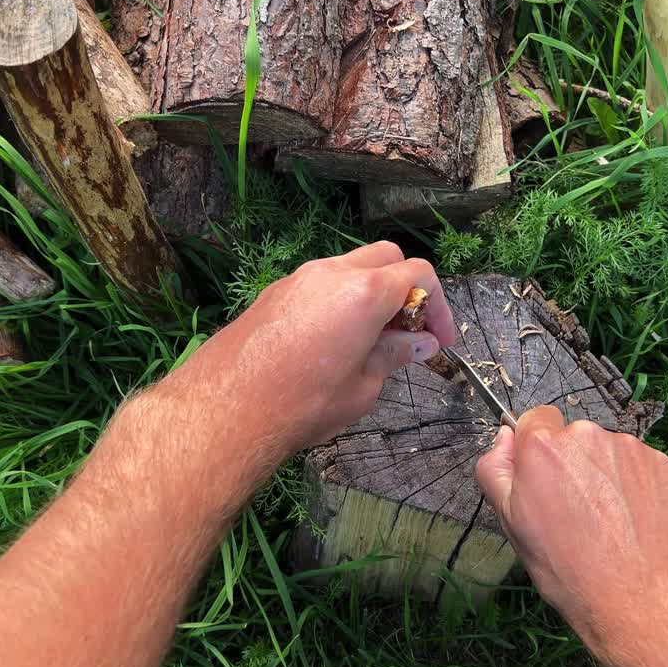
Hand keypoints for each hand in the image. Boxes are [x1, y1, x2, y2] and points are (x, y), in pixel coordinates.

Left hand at [176, 241, 456, 451]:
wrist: (227, 408)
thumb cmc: (302, 403)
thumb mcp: (363, 387)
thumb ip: (395, 355)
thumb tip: (420, 343)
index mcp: (365, 292)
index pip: (418, 275)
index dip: (438, 306)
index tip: (439, 339)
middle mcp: (332, 273)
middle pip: (386, 258)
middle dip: (407, 289)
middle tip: (411, 332)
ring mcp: (300, 278)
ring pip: (351, 267)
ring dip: (372, 292)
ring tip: (374, 339)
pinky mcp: (275, 292)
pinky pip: (321, 283)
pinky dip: (341, 299)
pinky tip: (337, 340)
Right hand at [475, 407, 667, 666]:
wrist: (642, 596)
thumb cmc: (569, 568)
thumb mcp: (512, 525)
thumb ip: (496, 472)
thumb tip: (504, 437)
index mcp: (542, 446)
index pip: (532, 420)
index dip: (533, 451)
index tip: (542, 482)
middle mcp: (585, 434)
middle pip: (570, 437)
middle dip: (569, 463)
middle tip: (574, 511)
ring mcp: (628, 447)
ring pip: (604, 450)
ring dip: (602, 472)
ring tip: (607, 520)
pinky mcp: (660, 462)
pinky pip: (635, 464)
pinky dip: (631, 483)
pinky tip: (632, 520)